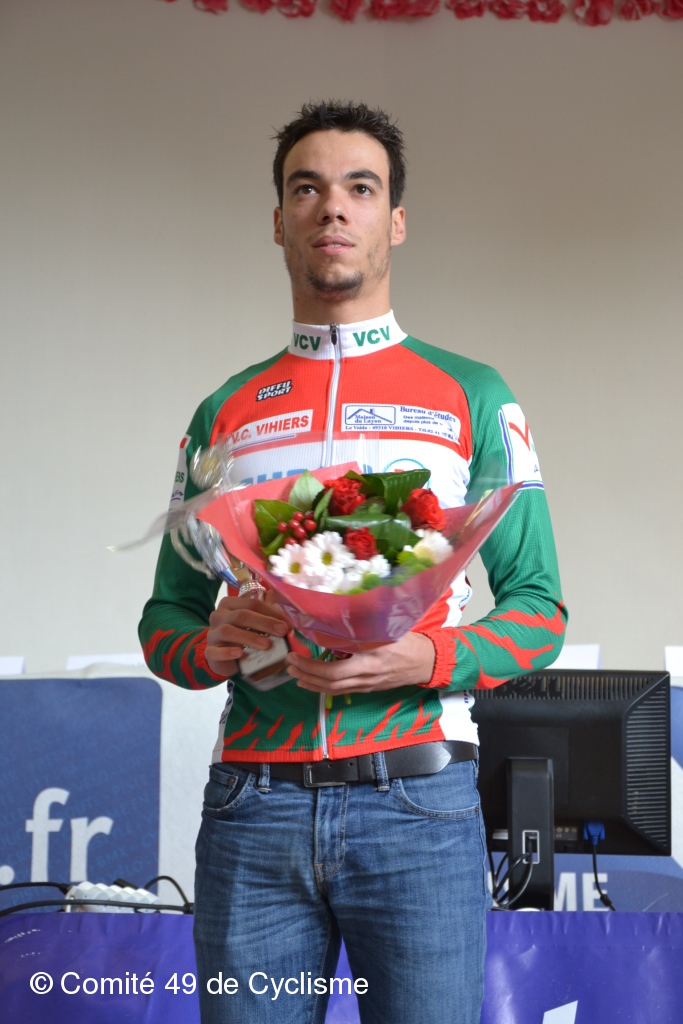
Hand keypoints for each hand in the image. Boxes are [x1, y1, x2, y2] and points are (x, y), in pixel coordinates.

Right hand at [205, 592, 291, 677]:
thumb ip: (267, 615)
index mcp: (230, 604)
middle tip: (282, 632)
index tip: (287, 625)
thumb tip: (283, 612)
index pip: (252, 604)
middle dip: (264, 623)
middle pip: (242, 615)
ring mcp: (212, 633)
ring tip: (267, 645)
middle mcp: (219, 616)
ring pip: (228, 631)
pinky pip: (215, 651)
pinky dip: (227, 652)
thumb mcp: (254, 624)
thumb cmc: (241, 636)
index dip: (271, 613)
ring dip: (249, 637)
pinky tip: (240, 653)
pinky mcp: (209, 652)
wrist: (221, 657)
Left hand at [287, 632, 435, 695]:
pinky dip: (324, 687)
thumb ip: (362, 628)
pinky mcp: (368, 687)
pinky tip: (313, 683)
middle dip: (306, 675)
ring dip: (312, 683)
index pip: (333, 672)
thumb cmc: (407, 642)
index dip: (311, 667)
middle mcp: (365, 678)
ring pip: (334, 689)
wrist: (425, 662)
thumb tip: (335, 615)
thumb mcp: (385, 630)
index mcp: (369, 663)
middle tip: (289, 664)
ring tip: (295, 674)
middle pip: (330, 683)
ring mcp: (366, 685)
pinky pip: (342, 690)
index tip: (295, 656)